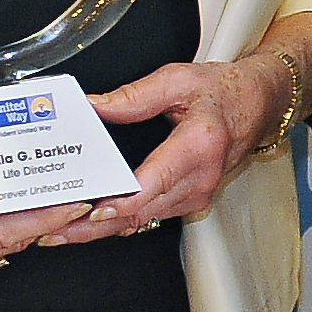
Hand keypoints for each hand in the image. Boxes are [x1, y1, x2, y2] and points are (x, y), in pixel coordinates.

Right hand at [0, 114, 87, 286]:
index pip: (5, 235)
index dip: (46, 217)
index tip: (78, 200)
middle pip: (13, 238)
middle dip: (50, 214)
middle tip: (87, 185)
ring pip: (5, 238)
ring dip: (34, 214)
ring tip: (68, 183)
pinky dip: (11, 213)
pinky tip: (32, 188)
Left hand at [78, 52, 284, 228]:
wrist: (259, 104)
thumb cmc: (223, 92)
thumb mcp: (177, 80)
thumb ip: (133, 95)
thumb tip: (93, 106)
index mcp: (198, 146)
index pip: (153, 185)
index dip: (119, 203)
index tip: (89, 211)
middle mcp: (200, 178)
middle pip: (140, 213)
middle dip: (92, 226)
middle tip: (52, 231)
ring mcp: (197, 195)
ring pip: (142, 222)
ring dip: (100, 230)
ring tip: (59, 231)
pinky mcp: (191, 202)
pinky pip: (150, 218)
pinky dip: (118, 222)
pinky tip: (89, 223)